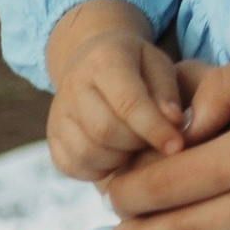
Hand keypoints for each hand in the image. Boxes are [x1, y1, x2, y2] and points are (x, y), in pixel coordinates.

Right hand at [47, 29, 186, 184]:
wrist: (93, 62)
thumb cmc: (136, 66)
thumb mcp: (158, 65)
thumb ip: (167, 92)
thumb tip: (174, 123)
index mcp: (104, 60)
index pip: (127, 101)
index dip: (154, 128)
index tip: (177, 145)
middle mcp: (73, 84)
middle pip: (105, 131)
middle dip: (137, 144)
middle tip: (155, 142)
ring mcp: (58, 113)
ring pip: (88, 152)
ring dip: (119, 159)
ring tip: (136, 146)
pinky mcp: (52, 137)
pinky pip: (73, 166)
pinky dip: (99, 170)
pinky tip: (117, 155)